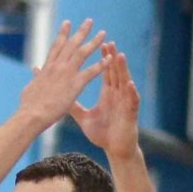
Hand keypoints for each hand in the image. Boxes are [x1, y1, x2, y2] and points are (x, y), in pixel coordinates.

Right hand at [18, 20, 106, 126]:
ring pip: (83, 53)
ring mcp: (66, 74)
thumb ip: (36, 76)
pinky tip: (109, 59)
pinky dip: (101, 65)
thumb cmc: (29, 106)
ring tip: (103, 33)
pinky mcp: (75, 85)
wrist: (32, 115)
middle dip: (81, 31)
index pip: (57, 46)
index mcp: (47, 67)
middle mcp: (57, 66)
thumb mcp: (30, 87)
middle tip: (90, 21)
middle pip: (72, 44)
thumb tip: (35, 70)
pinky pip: (91, 72)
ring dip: (94, 42)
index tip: (68, 23)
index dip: (63, 33)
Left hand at [70, 43, 137, 157]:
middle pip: (115, 72)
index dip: (102, 58)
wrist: (115, 149)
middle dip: (112, 57)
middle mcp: (118, 95)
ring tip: (120, 56)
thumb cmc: (102, 133)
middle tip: (108, 42)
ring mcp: (125, 102)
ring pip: (125, 82)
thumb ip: (74, 105)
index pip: (105, 72)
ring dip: (122, 69)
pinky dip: (131, 92)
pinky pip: (132, 101)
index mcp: (108, 94)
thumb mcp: (84, 118)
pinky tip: (129, 84)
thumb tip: (61, 96)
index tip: (97, 44)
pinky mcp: (130, 113)